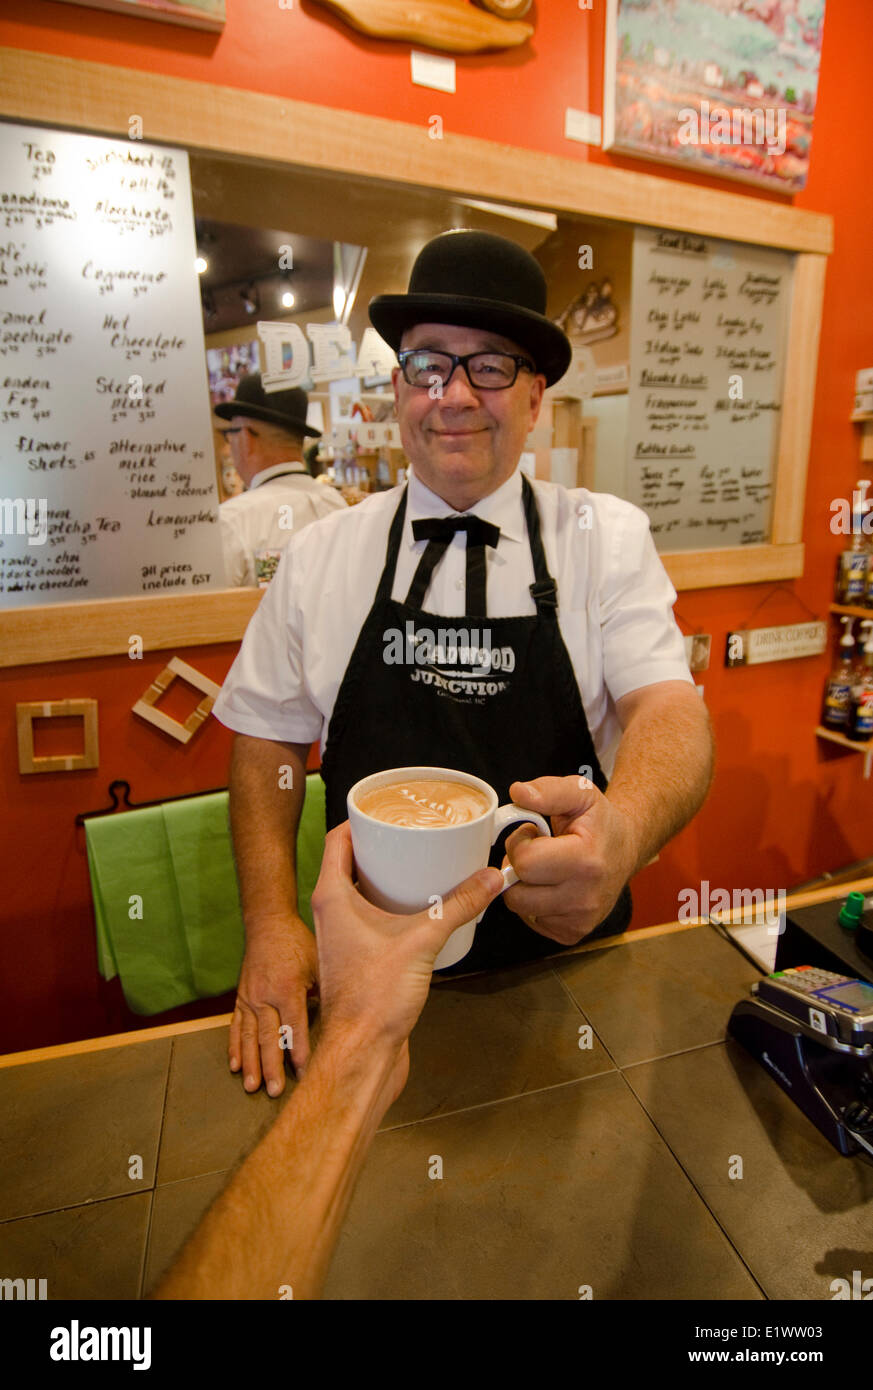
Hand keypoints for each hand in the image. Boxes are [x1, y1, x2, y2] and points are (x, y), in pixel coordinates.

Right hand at [228, 916, 318, 1096]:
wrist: (268, 925)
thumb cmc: (299, 945)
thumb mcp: (318, 963)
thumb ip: (324, 991)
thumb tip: (342, 1019)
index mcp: (288, 988)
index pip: (293, 1026)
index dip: (298, 1051)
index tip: (303, 1074)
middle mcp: (265, 996)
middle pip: (269, 1037)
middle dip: (271, 1066)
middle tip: (274, 1091)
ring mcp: (250, 998)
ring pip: (249, 1037)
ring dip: (250, 1063)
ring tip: (252, 1086)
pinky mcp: (241, 998)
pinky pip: (236, 1026)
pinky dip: (234, 1047)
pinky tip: (234, 1066)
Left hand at [311, 822, 503, 1054]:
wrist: (362, 1053)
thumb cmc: (372, 1000)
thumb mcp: (423, 941)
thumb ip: (458, 906)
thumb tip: (489, 878)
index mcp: (331, 897)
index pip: (338, 841)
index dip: (361, 820)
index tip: (390, 810)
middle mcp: (331, 913)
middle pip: (351, 864)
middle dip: (382, 847)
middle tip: (414, 834)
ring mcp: (343, 937)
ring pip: (361, 893)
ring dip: (388, 878)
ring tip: (423, 865)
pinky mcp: (358, 959)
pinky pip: (372, 920)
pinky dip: (393, 907)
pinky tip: (422, 909)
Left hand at [500, 776, 638, 944]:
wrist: (626, 849)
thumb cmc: (598, 821)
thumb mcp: (580, 793)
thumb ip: (548, 790)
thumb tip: (518, 792)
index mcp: (586, 861)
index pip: (524, 862)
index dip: (520, 843)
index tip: (534, 833)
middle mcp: (585, 898)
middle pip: (516, 892)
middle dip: (518, 868)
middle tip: (537, 852)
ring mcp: (580, 920)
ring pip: (520, 908)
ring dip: (524, 887)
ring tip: (545, 868)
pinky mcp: (572, 933)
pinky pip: (532, 920)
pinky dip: (534, 903)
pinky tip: (551, 886)